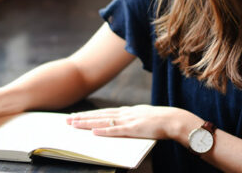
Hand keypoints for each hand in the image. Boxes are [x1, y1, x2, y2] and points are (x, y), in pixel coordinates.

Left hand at [66, 104, 199, 140]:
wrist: (174, 120)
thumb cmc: (161, 121)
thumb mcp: (143, 118)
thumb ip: (132, 120)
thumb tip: (122, 124)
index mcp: (127, 111)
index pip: (103, 112)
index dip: (89, 114)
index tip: (76, 116)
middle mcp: (125, 113)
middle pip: (99, 115)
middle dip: (82, 117)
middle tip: (67, 120)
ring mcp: (128, 120)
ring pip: (103, 121)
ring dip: (87, 123)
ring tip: (74, 124)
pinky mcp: (133, 129)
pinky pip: (115, 130)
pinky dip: (103, 131)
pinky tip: (93, 131)